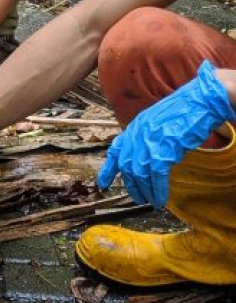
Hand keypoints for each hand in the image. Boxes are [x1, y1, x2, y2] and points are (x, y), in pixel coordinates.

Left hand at [97, 60, 235, 207]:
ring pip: (140, 173)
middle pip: (127, 166)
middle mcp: (137, 133)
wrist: (200, 101)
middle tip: (138, 198)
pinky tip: (161, 198)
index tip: (102, 184)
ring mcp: (149, 140)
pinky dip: (158, 189)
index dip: (108, 169)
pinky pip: (156, 174)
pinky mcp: (164, 147)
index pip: (116, 150)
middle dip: (131, 185)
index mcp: (135, 127)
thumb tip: (146, 157)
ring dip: (146, 191)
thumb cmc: (184, 111)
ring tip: (152, 201)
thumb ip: (147, 136)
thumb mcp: (157, 121)